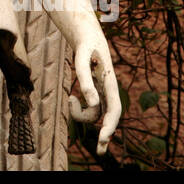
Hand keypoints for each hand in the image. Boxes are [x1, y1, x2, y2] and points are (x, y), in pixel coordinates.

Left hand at [67, 19, 121, 154]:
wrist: (86, 31)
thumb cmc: (84, 42)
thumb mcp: (82, 57)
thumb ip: (85, 79)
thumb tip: (92, 103)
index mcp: (110, 81)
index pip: (114, 110)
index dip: (110, 126)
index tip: (102, 138)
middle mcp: (108, 88)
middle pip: (109, 117)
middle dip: (105, 135)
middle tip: (98, 152)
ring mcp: (102, 90)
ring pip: (97, 113)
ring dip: (83, 115)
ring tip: (70, 99)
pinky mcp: (95, 88)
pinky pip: (92, 106)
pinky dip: (81, 108)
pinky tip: (72, 99)